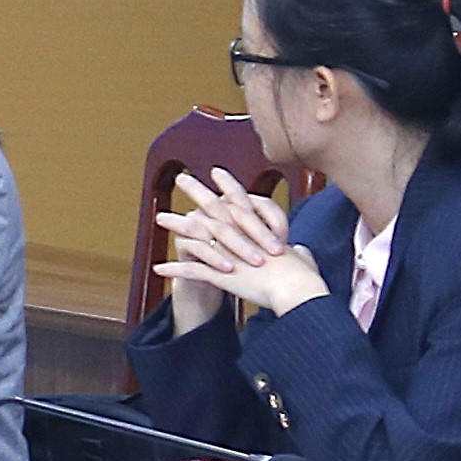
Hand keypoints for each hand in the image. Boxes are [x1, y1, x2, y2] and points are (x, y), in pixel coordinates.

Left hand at [158, 169, 329, 323]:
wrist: (296, 289)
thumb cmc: (303, 277)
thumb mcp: (302, 260)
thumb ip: (300, 253)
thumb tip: (301, 251)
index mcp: (258, 230)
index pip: (240, 200)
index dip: (228, 185)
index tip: (217, 171)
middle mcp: (239, 236)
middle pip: (213, 207)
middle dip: (196, 190)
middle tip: (181, 177)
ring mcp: (227, 253)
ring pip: (196, 234)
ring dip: (176, 225)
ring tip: (159, 218)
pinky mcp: (220, 274)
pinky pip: (191, 271)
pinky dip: (174, 269)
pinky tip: (157, 269)